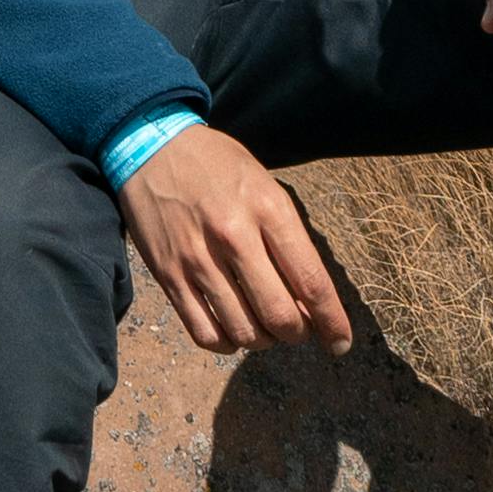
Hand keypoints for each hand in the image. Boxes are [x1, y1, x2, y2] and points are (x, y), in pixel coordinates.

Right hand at [119, 122, 353, 356]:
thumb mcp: (265, 186)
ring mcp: (198, 259)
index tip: (340, 343)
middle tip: (300, 329)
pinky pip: (204, 333)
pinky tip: (234, 332)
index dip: (332, 322)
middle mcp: (234, 236)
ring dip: (264, 341)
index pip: (310, 281)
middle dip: (298, 333)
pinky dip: (227, 343)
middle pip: (279, 314)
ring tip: (267, 328)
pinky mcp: (169, 276)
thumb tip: (309, 299)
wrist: (152, 147)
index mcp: (267, 208)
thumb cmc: (218, 166)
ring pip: (243, 331)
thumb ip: (289, 238)